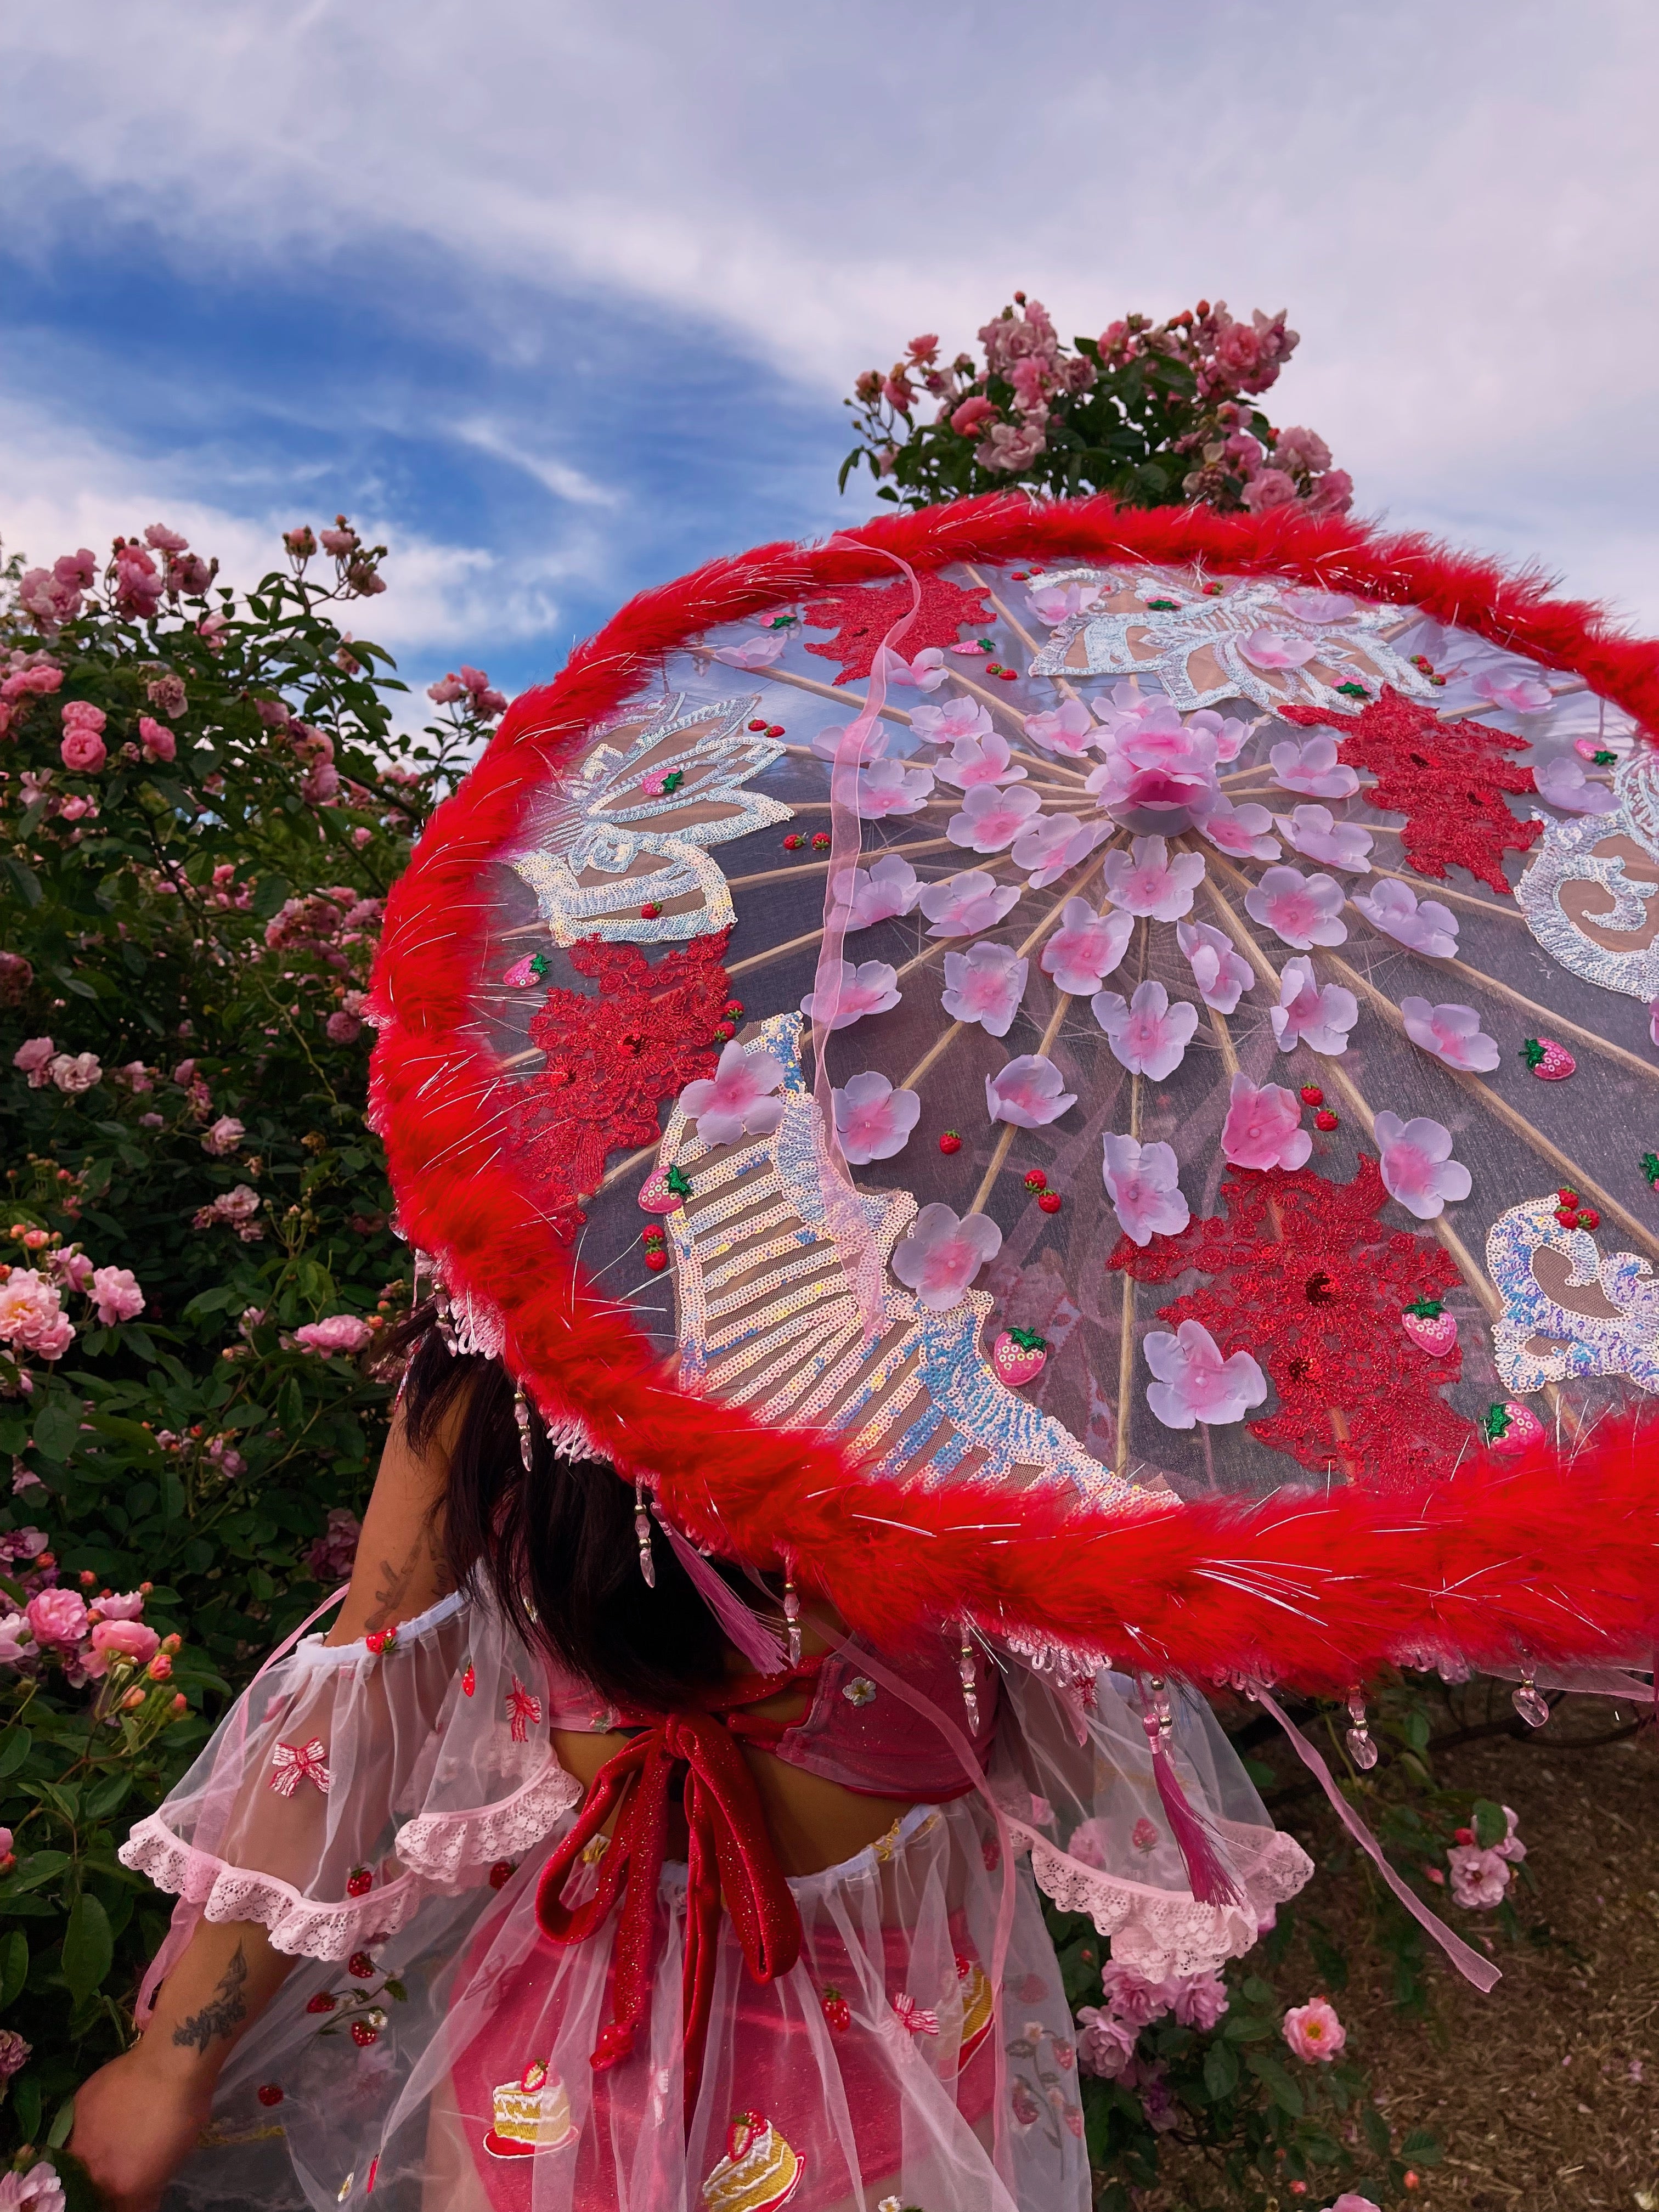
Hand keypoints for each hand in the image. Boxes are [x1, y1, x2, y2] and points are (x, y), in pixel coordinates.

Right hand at [69, 2046, 215, 2211]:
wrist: (171, 2061)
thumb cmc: (184, 2112)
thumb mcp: (172, 2161)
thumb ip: (146, 2189)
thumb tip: (138, 2198)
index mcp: (121, 2187)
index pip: (113, 2209)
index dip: (119, 2202)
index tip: (125, 2193)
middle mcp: (93, 2168)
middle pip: (87, 2188)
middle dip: (100, 2183)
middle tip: (115, 2169)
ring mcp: (79, 2137)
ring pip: (75, 2160)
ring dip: (89, 2157)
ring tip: (109, 2143)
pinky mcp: (75, 2108)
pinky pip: (75, 2129)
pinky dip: (89, 2128)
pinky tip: (106, 2116)